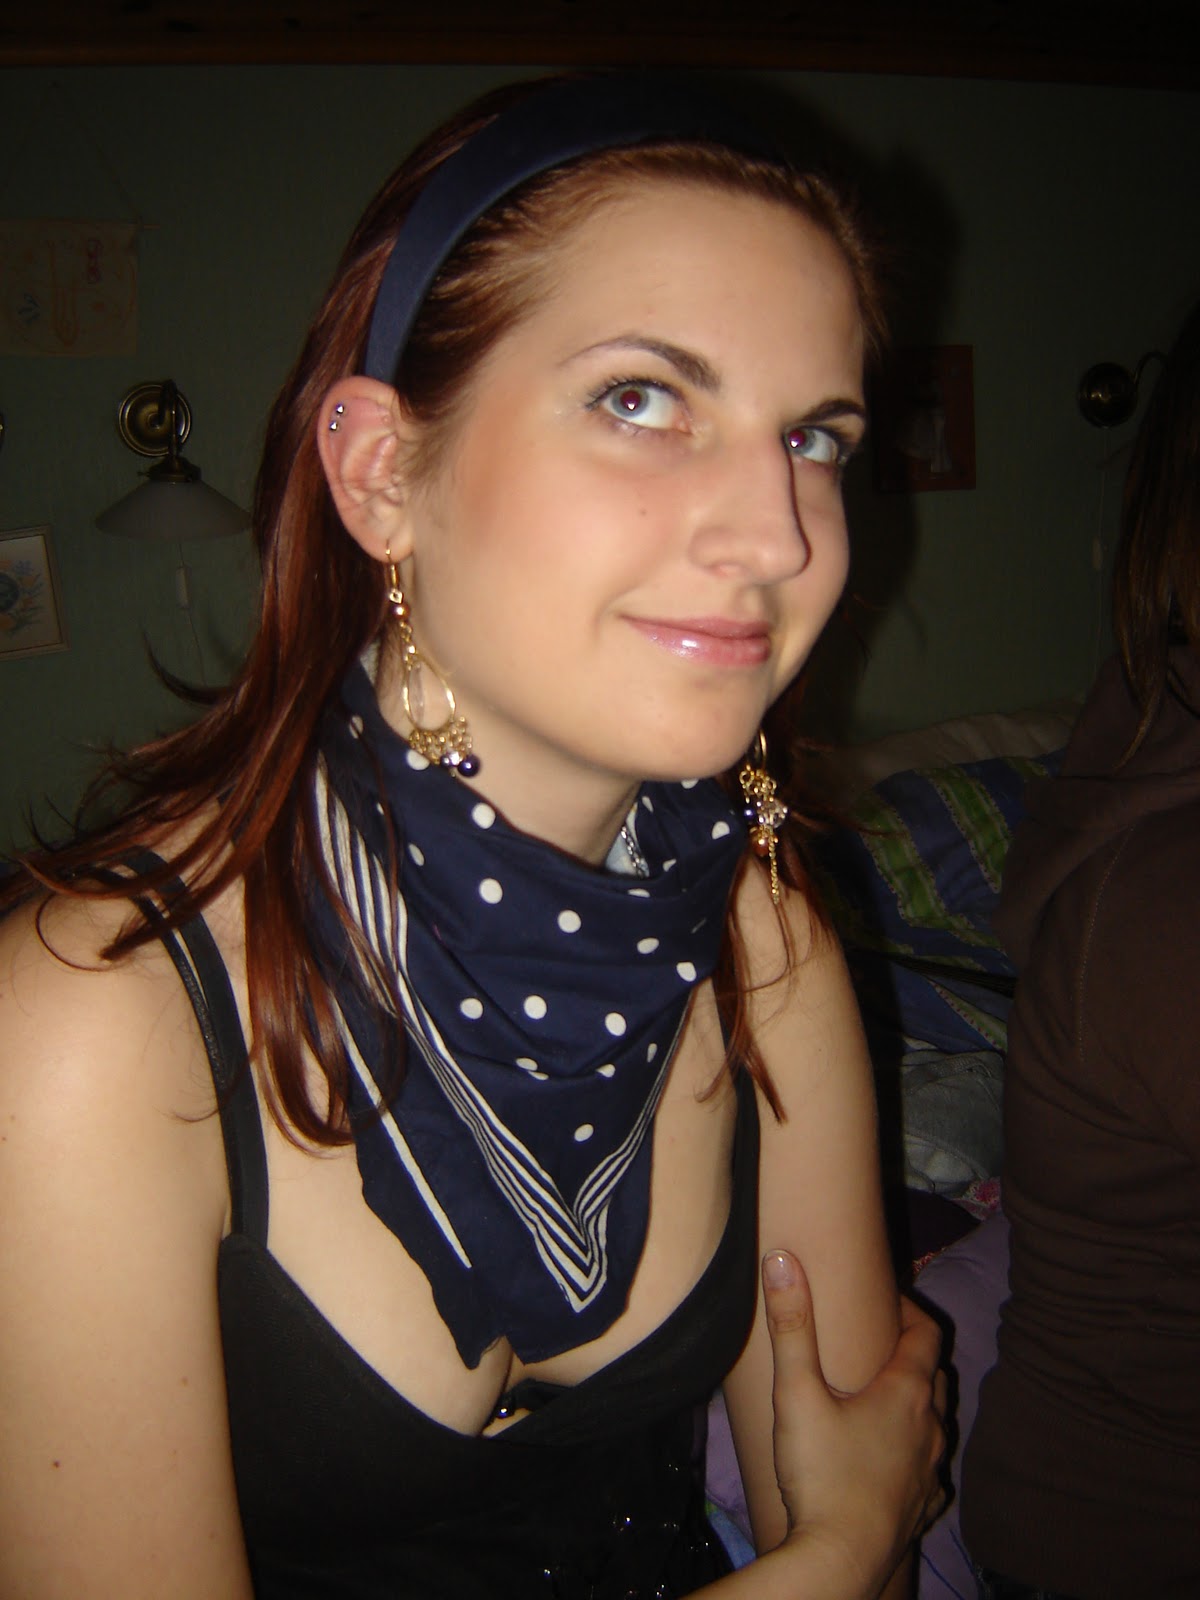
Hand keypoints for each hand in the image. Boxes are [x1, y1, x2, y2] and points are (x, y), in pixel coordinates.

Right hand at [762, 1249, 946, 1593]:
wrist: (840, 1560)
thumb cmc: (821, 1473)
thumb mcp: (797, 1393)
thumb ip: (791, 1325)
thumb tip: (782, 1259)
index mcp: (906, 1393)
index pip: (925, 1334)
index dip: (910, 1310)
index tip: (885, 1298)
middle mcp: (930, 1427)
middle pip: (934, 1376)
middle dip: (912, 1354)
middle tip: (879, 1343)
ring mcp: (931, 1471)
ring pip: (936, 1423)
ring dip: (916, 1403)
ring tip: (882, 1399)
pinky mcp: (924, 1508)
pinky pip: (930, 1468)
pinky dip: (916, 1452)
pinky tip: (894, 1460)